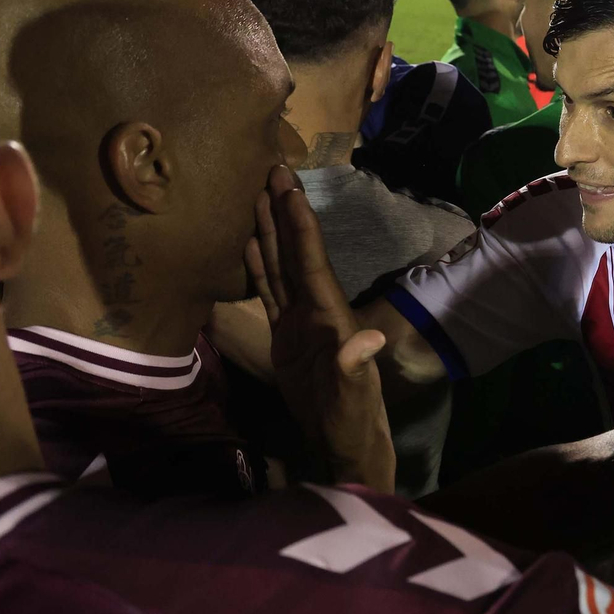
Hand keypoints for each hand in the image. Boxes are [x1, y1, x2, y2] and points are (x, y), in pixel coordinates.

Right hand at [248, 165, 395, 493]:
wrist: (344, 443)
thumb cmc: (352, 421)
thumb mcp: (354, 398)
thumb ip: (355, 370)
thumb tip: (366, 341)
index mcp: (330, 315)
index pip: (311, 260)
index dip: (299, 223)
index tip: (288, 186)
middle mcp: (316, 309)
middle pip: (296, 252)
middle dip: (284, 212)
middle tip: (272, 170)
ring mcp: (299, 321)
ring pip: (281, 266)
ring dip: (269, 232)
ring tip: (256, 196)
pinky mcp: (285, 336)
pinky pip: (270, 292)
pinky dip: (258, 267)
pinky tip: (248, 245)